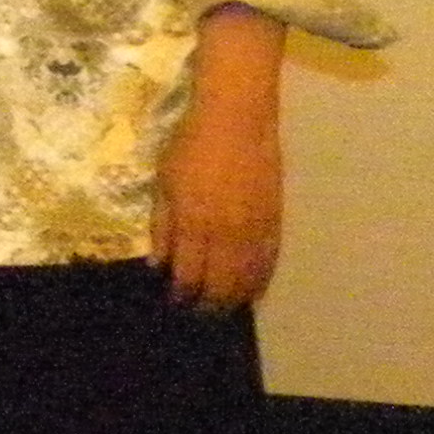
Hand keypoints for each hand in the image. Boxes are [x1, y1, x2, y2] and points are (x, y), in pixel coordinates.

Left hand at [152, 101, 283, 308]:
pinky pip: (269, 262)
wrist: (237, 120)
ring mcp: (254, 229)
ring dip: (235, 299)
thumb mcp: (163, 184)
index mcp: (193, 223)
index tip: (175, 302)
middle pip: (220, 285)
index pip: (188, 274)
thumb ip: (161, 227)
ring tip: (222, 309)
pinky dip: (260, 281)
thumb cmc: (190, 146)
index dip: (181, 294)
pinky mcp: (275, 221)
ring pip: (247, 279)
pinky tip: (252, 291)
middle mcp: (226, 233)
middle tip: (198, 313)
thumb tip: (158, 265)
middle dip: (208, 305)